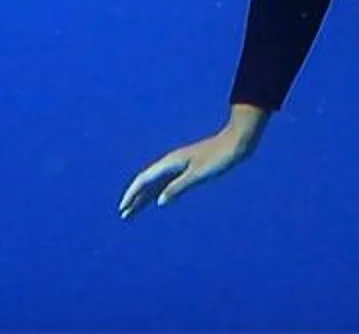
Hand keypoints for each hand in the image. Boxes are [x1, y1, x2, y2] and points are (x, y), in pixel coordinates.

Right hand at [119, 106, 265, 217]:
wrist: (236, 143)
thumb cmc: (218, 158)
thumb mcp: (198, 175)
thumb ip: (177, 188)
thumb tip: (159, 202)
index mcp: (170, 162)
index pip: (144, 179)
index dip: (132, 194)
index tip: (123, 208)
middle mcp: (171, 163)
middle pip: (147, 182)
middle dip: (134, 199)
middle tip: (124, 215)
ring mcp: (179, 165)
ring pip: (156, 184)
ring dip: (144, 198)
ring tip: (134, 211)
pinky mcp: (187, 168)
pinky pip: (166, 183)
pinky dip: (157, 193)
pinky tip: (156, 201)